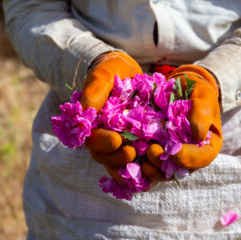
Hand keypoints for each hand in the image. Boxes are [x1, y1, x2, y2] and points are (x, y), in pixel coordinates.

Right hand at [81, 52, 141, 171]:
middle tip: (132, 154)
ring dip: (133, 170)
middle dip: (118, 160)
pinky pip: (140, 162)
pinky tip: (157, 171)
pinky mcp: (139, 143)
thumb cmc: (110, 71)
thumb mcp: (102, 77)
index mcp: (94, 125)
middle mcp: (106, 138)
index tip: (116, 140)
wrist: (126, 70)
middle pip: (107, 158)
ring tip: (147, 168)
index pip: (93, 141)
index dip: (103, 144)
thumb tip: (84, 111)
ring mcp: (123, 142)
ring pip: (123, 165)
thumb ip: (93, 92)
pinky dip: (146, 169)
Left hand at [143, 65, 222, 180]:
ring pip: (162, 171)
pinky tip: (128, 158)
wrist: (180, 88)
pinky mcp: (157, 152)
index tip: (175, 151)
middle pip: (179, 170)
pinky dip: (138, 164)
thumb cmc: (196, 93)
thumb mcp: (203, 96)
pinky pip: (149, 164)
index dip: (189, 158)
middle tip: (151, 151)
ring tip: (138, 160)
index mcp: (208, 145)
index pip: (202, 158)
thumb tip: (199, 135)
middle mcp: (191, 156)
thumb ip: (202, 112)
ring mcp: (172, 156)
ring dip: (149, 168)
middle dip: (164, 165)